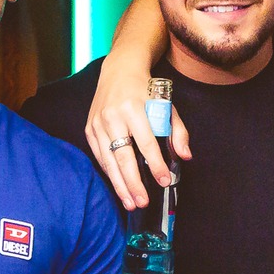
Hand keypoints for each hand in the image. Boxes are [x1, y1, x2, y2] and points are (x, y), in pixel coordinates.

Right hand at [86, 70, 189, 211]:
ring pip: (108, 161)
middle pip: (123, 156)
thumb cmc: (146, 91)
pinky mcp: (89, 128)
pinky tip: (119, 187)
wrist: (119, 71)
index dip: (155, 164)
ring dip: (120, 184)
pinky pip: (99, 156)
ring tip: (130, 203)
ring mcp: (98, 123)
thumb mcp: (167, 105)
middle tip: (143, 202)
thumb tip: (184, 156)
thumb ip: (177, 131)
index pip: (146, 143)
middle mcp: (112, 116)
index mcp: (133, 109)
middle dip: (133, 182)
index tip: (164, 181)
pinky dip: (110, 173)